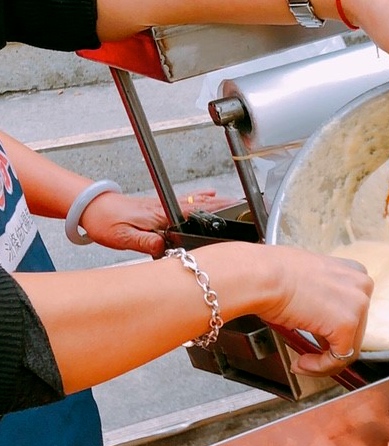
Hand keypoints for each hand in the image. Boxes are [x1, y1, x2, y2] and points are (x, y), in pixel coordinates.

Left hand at [79, 189, 235, 255]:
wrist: (88, 206)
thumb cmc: (103, 220)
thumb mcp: (123, 238)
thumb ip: (146, 242)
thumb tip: (166, 248)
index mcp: (160, 216)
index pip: (193, 212)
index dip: (215, 210)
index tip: (233, 209)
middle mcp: (163, 208)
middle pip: (199, 205)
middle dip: (222, 205)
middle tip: (242, 205)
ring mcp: (161, 206)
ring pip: (194, 202)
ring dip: (214, 201)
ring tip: (233, 201)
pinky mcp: (156, 206)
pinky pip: (184, 202)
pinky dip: (199, 198)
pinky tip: (208, 195)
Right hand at [259, 247, 373, 375]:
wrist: (261, 277)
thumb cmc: (272, 275)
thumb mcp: (309, 282)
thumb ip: (325, 298)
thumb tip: (323, 318)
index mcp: (354, 273)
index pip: (353, 312)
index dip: (333, 331)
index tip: (317, 341)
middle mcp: (362, 286)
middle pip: (354, 331)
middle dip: (329, 348)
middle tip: (307, 356)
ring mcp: (357, 305)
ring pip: (349, 347)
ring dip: (324, 361)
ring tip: (302, 362)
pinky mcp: (347, 324)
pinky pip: (339, 358)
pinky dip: (320, 367)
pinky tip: (302, 363)